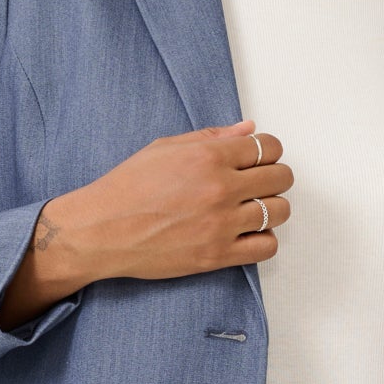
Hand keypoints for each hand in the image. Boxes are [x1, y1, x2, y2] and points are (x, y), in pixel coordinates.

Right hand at [66, 118, 293, 283]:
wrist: (102, 229)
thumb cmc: (128, 187)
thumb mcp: (166, 148)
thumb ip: (213, 137)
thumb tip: (248, 128)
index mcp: (209, 156)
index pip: (269, 147)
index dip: (268, 151)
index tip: (259, 159)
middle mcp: (220, 188)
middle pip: (281, 177)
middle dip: (275, 176)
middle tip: (258, 182)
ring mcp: (221, 224)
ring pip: (279, 211)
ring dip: (273, 207)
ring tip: (254, 208)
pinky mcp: (217, 255)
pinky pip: (266, 247)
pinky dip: (264, 239)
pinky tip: (248, 232)